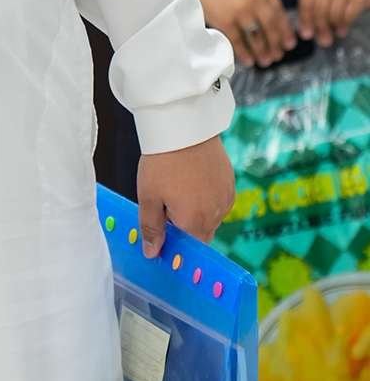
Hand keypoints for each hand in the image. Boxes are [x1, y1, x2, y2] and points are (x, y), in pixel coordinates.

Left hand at [137, 135, 235, 260]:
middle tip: (166, 206)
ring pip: (212, 218)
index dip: (176, 244)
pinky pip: (220, 201)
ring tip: (179, 189)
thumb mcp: (148, 197)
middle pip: (202, 234)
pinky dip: (207, 198)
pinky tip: (192, 182)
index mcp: (194, 222)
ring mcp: (226, 198)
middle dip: (185, 228)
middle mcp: (216, 214)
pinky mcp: (231, 183)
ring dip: (197, 213)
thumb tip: (152, 253)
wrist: (184, 127)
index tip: (163, 234)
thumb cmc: (163, 162)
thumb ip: (151, 228)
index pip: (190, 249)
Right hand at [195, 0, 296, 67]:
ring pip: (257, 38)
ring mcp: (240, 11)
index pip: (280, 14)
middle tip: (278, 56)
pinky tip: (249, 60)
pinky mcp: (226, 21)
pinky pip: (239, 42)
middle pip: (271, 28)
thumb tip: (277, 27)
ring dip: (262, 52)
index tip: (289, 44)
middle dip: (276, 45)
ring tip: (265, 61)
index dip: (285, 32)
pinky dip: (245, 54)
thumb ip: (263, 2)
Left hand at [296, 0, 369, 47]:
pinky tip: (344, 27)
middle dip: (321, 28)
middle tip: (324, 40)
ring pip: (333, 14)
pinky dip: (345, 24)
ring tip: (338, 32)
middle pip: (319, 10)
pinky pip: (348, 15)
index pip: (306, 2)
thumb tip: (306, 31)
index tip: (306, 35)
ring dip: (335, 27)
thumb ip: (315, 1)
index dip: (305, 21)